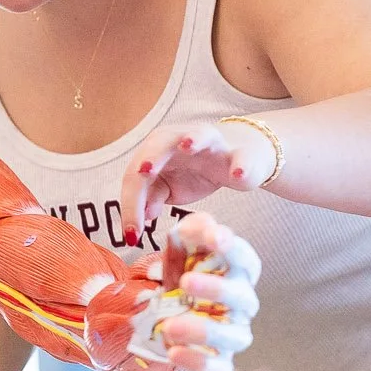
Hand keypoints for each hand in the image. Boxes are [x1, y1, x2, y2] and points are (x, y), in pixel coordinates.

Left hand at [120, 119, 277, 245]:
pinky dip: (239, 164)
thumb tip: (139, 219)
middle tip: (143, 172)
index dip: (131, 205)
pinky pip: (240, 157)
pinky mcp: (238, 153)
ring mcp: (211, 143)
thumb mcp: (169, 188)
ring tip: (186, 146)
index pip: (136, 176)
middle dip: (151, 157)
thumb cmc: (196, 172)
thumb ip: (152, 198)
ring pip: (201, 135)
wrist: (237, 160)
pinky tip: (236, 173)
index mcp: (156, 149)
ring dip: (193, 139)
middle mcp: (180, 139)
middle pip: (158, 145)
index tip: (131, 235)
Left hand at [134, 212, 261, 370]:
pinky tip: (174, 352)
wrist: (162, 316)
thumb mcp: (183, 246)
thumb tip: (207, 227)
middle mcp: (240, 306)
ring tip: (170, 326)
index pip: (246, 261)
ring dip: (205, 331)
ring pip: (235, 337)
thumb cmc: (182, 275)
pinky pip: (218, 368)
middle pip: (244, 299)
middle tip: (185, 281)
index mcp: (237, 275)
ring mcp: (231, 336)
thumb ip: (196, 229)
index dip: (235, 249)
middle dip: (218, 289)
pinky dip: (198, 362)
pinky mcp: (217, 363)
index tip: (216, 238)